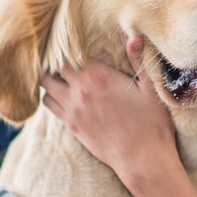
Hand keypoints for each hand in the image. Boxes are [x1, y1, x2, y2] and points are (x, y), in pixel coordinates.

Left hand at [41, 36, 177, 184]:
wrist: (143, 159)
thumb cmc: (151, 123)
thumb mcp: (150, 88)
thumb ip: (139, 60)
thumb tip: (134, 37)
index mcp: (100, 76)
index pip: (69, 52)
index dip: (68, 46)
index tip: (71, 43)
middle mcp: (81, 90)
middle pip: (52, 67)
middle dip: (55, 61)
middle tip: (64, 59)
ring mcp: (73, 109)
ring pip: (45, 86)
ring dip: (51, 79)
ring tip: (61, 77)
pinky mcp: (71, 125)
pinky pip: (49, 105)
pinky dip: (51, 97)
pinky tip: (62, 95)